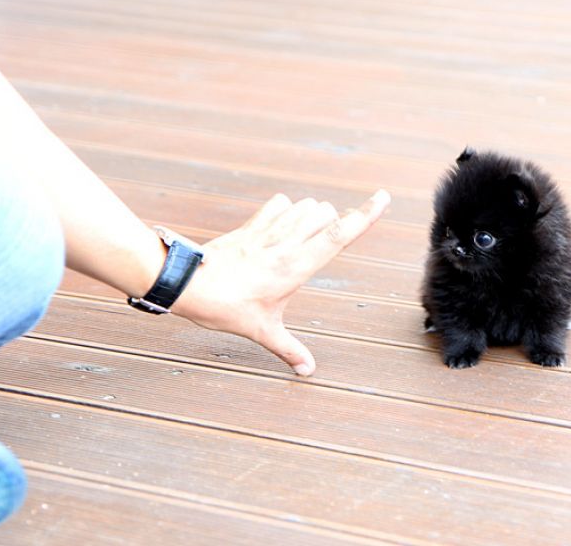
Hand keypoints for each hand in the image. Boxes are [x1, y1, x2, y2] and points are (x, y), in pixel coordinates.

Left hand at [171, 189, 390, 375]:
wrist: (187, 283)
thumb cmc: (226, 307)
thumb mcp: (262, 331)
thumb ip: (288, 350)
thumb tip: (307, 372)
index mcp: (297, 267)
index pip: (340, 234)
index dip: (365, 215)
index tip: (384, 197)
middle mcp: (287, 243)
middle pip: (327, 213)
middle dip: (336, 221)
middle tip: (327, 244)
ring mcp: (269, 231)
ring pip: (306, 205)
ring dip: (315, 214)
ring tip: (308, 236)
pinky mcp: (252, 226)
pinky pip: (279, 204)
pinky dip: (288, 208)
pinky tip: (284, 223)